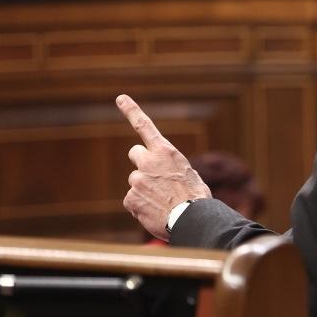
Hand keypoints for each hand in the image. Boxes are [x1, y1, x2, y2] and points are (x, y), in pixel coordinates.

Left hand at [117, 94, 210, 240]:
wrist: (192, 219)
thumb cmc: (196, 198)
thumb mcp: (188, 175)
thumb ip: (169, 168)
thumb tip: (160, 176)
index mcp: (166, 152)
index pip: (145, 126)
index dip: (131, 111)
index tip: (120, 98)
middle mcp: (148, 161)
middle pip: (135, 153)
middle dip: (142, 162)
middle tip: (155, 177)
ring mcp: (137, 180)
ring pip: (135, 181)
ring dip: (144, 188)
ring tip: (162, 201)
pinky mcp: (130, 198)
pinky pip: (132, 200)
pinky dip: (141, 205)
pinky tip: (155, 211)